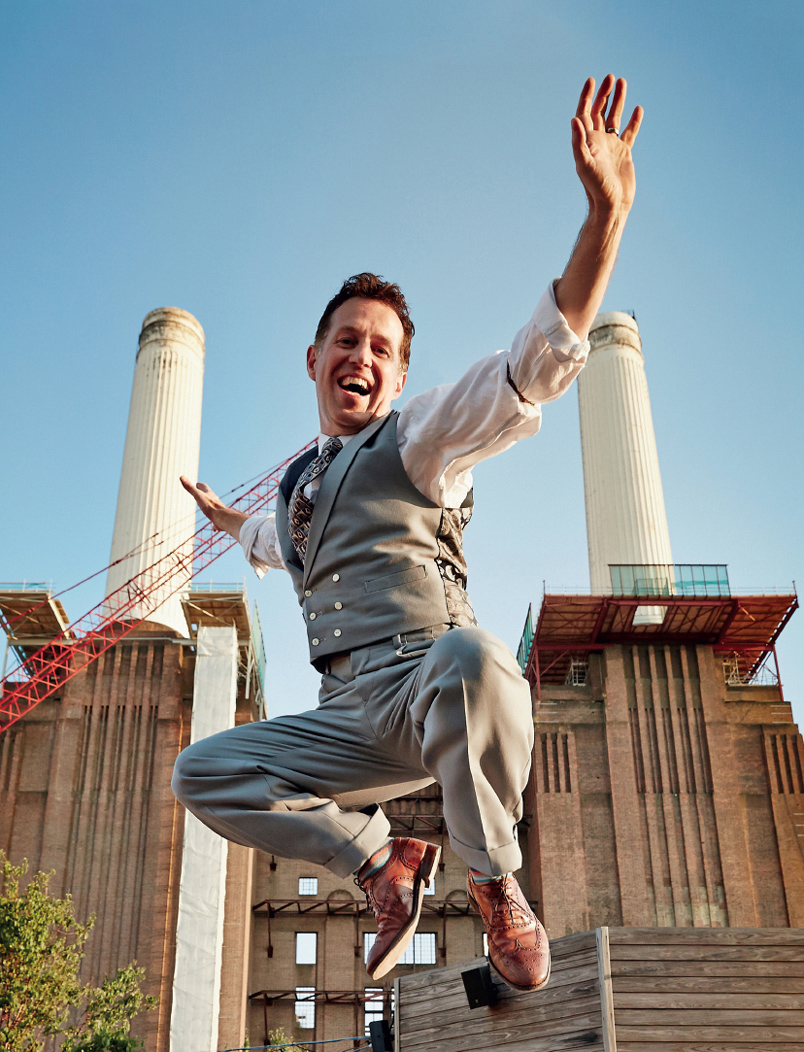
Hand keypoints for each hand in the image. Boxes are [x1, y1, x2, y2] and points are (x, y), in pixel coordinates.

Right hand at [180, 476, 247, 538]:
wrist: (222, 519)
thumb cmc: (210, 506)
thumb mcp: (198, 496)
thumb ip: (190, 487)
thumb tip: (181, 476)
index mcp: (209, 494)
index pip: (204, 487)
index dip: (200, 485)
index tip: (197, 484)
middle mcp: (215, 501)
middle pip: (210, 497)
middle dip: (205, 495)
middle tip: (201, 495)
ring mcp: (218, 511)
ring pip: (214, 508)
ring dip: (210, 507)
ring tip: (207, 510)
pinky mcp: (220, 520)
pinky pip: (217, 521)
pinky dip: (215, 523)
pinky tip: (214, 528)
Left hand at [571, 75, 642, 215]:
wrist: (612, 204)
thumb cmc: (596, 187)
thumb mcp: (585, 164)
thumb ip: (579, 142)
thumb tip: (574, 119)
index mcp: (587, 142)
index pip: (585, 113)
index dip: (587, 96)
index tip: (592, 80)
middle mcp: (597, 141)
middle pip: (599, 111)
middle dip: (604, 94)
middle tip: (611, 77)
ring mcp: (611, 146)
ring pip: (614, 118)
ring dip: (618, 101)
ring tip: (623, 82)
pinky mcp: (624, 152)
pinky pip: (629, 132)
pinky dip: (633, 120)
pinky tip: (638, 108)